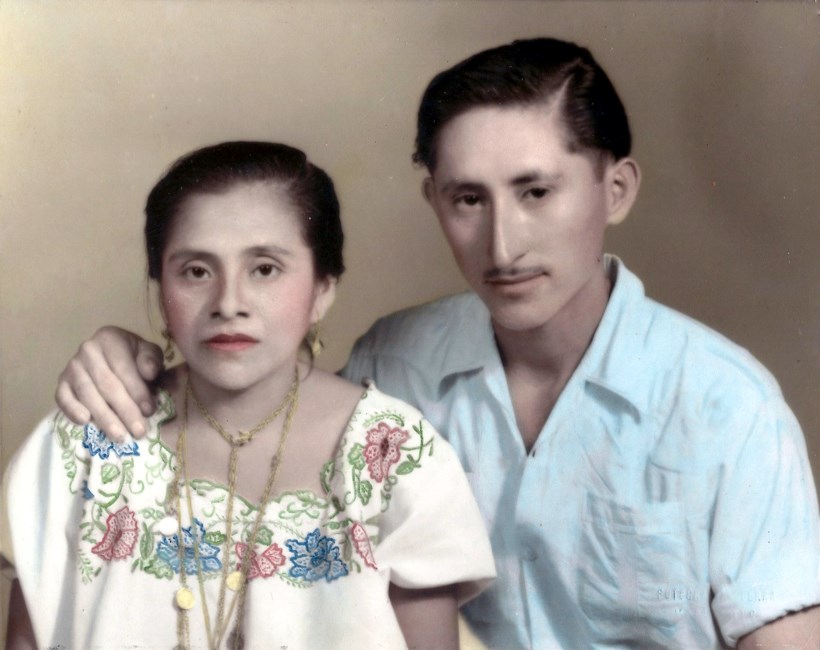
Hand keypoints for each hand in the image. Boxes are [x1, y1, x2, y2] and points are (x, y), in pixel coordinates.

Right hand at [55, 326, 162, 441]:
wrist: (113, 357)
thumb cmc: (135, 357)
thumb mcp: (148, 353)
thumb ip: (151, 360)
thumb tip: (148, 373)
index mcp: (110, 338)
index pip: (124, 368)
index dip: (137, 391)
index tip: (149, 411)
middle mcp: (88, 350)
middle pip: (107, 384)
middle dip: (125, 410)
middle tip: (138, 431)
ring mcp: (72, 367)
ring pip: (88, 394)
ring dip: (104, 417)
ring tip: (120, 436)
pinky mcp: (61, 382)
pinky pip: (63, 398)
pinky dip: (72, 410)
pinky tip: (85, 422)